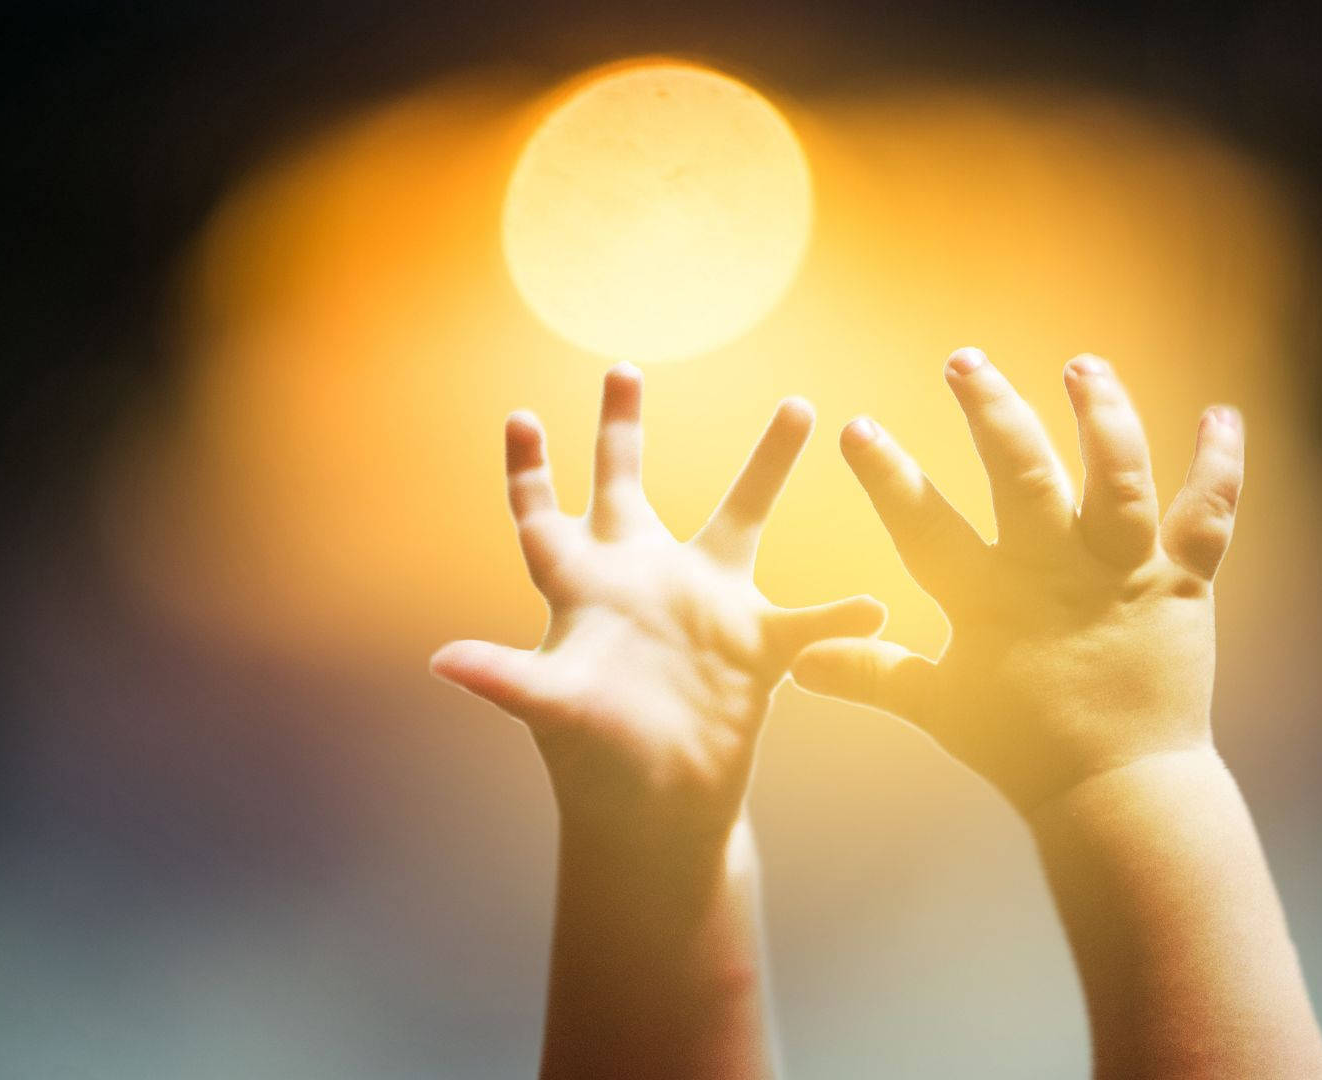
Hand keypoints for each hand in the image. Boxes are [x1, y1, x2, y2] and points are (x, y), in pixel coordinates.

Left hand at [432, 364, 884, 841]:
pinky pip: (809, 618)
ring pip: (742, 516)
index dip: (529, 469)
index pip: (546, 518)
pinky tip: (875, 604)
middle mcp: (645, 584)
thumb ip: (510, 679)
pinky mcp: (756, 646)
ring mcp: (705, 608)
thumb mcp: (553, 712)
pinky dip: (841, 613)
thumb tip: (445, 661)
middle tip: (623, 367)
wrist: (658, 813)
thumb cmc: (595, 765)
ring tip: (801, 404)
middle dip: (621, 429)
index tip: (520, 414)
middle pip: (626, 488)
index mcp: (588, 593)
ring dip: (769, 464)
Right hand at [791, 348, 1245, 813]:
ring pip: (1117, 477)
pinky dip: (1218, 464)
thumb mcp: (938, 708)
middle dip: (992, 411)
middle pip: (1023, 475)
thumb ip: (871, 674)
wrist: (1118, 794)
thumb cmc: (1023, 751)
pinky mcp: (1181, 585)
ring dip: (1102, 415)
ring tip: (1082, 366)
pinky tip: (1219, 414)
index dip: (887, 476)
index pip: (924, 525)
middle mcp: (1057, 573)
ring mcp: (1124, 574)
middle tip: (964, 362)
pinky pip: (1206, 515)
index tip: (856, 426)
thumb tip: (797, 662)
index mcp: (991, 599)